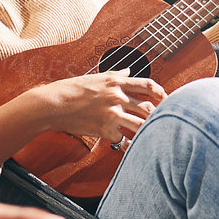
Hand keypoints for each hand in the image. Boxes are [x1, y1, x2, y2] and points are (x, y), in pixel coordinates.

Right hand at [37, 71, 166, 145]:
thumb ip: (115, 75)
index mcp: (115, 82)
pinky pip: (122, 139)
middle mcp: (117, 97)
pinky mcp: (105, 129)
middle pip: (148, 107)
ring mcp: (112, 114)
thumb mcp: (94, 77)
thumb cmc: (70, 89)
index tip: (165, 98)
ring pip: (140, 125)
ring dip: (148, 130)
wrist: (53, 104)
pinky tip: (128, 147)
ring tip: (152, 135)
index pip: (147, 85)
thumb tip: (129, 71)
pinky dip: (126, 144)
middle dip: (158, 114)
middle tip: (164, 120)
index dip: (161, 92)